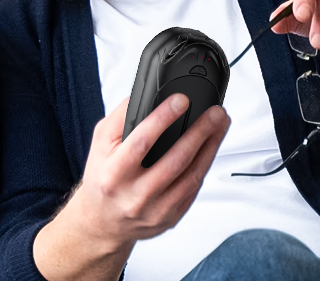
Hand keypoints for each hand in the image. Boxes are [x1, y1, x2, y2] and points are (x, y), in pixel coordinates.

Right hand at [33, 97, 228, 279]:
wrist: (103, 221)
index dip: (162, 119)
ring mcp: (155, 210)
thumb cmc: (103, 177)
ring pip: (191, 175)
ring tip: (220, 125)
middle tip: (215, 112)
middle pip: (175, 160)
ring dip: (210, 147)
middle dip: (199, 132)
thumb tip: (144, 98)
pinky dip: (205, 165)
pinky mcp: (171, 217)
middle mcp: (134, 195)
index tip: (181, 101)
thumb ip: (118, 119)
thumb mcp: (99, 145)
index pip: (140, 143)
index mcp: (113, 174)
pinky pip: (194, 188)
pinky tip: (210, 147)